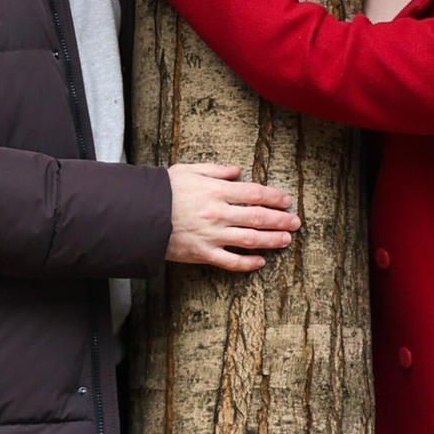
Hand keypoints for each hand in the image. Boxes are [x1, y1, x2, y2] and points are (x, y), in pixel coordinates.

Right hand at [166, 163, 302, 271]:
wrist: (138, 215)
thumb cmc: (162, 190)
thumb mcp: (188, 170)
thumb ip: (215, 170)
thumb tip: (237, 171)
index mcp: (216, 191)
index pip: (254, 193)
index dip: (274, 197)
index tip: (286, 200)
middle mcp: (218, 213)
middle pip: (258, 217)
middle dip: (280, 219)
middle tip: (295, 222)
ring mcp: (211, 235)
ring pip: (250, 239)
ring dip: (272, 240)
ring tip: (286, 240)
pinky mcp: (202, 254)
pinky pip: (230, 261)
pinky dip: (247, 263)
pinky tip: (260, 262)